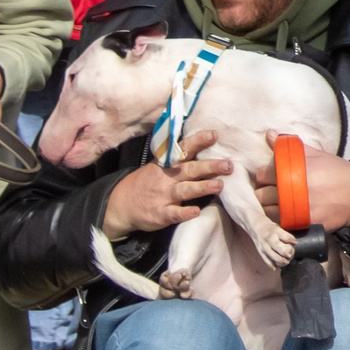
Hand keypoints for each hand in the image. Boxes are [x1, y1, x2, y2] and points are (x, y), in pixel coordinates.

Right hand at [100, 131, 230, 238]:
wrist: (121, 204)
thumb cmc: (148, 182)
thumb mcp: (160, 165)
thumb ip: (180, 158)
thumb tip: (207, 143)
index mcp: (168, 164)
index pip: (184, 149)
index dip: (198, 141)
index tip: (214, 135)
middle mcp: (167, 178)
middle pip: (190, 170)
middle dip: (209, 167)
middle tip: (228, 165)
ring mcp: (163, 196)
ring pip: (185, 190)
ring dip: (202, 187)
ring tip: (219, 185)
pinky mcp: (160, 214)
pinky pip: (173, 213)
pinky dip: (184, 213)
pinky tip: (196, 211)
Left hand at [253, 139, 349, 232]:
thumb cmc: (339, 173)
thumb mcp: (318, 155)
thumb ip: (291, 147)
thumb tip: (269, 135)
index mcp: (295, 171)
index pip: (263, 174)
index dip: (266, 174)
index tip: (272, 175)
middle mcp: (293, 191)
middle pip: (261, 194)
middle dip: (265, 191)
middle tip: (274, 189)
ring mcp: (297, 210)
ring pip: (267, 211)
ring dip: (270, 206)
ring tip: (280, 201)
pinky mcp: (302, 225)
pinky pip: (279, 223)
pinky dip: (279, 219)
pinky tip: (288, 212)